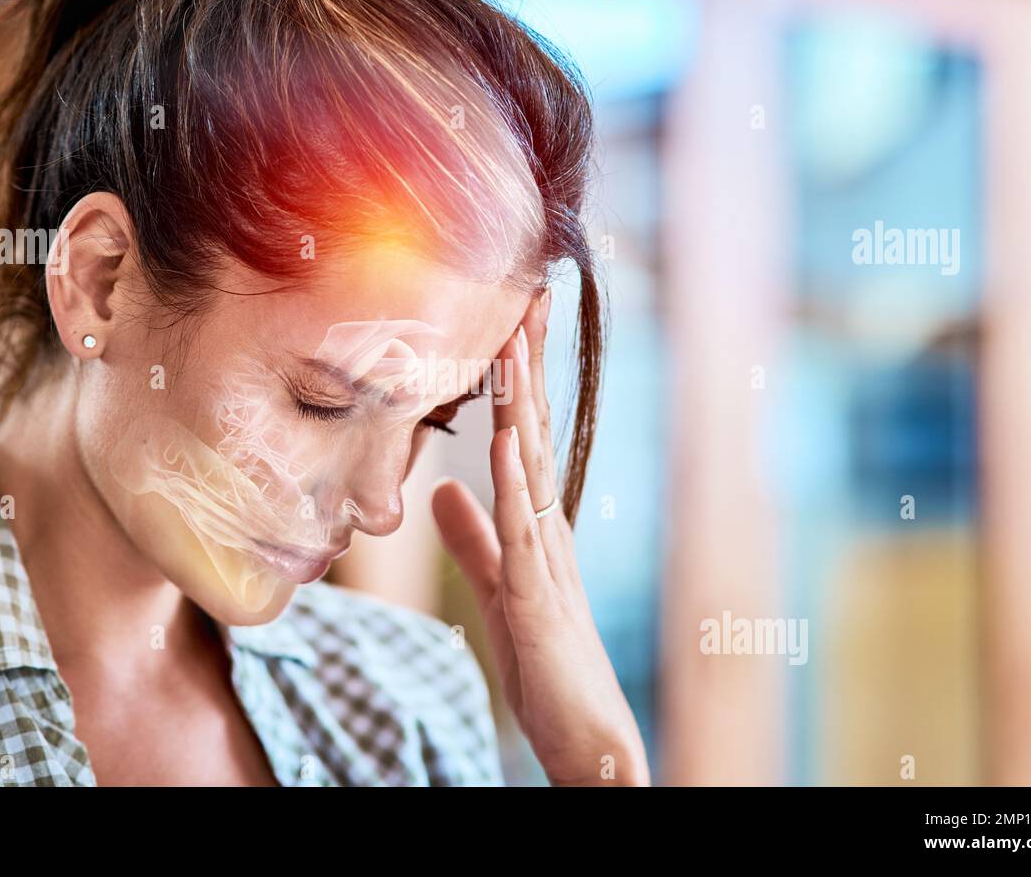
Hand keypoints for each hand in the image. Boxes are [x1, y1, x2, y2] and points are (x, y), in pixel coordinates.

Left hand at [431, 289, 649, 785]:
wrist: (587, 734)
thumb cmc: (549, 664)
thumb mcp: (500, 588)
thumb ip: (474, 538)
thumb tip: (443, 490)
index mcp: (536, 520)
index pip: (522, 434)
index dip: (514, 379)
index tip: (509, 320)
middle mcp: (548, 525)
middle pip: (534, 430)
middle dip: (527, 365)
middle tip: (528, 295)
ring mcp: (549, 555)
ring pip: (531, 463)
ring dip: (521, 402)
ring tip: (513, 342)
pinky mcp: (540, 594)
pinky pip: (525, 526)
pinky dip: (514, 478)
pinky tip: (505, 437)